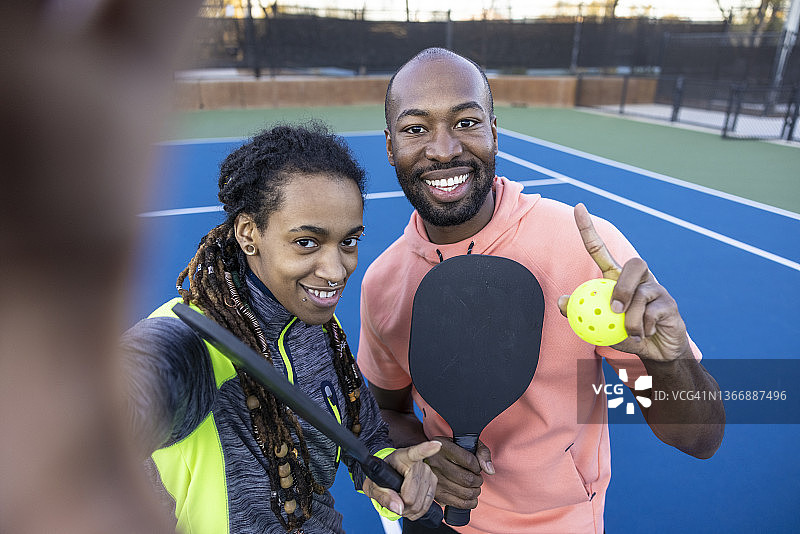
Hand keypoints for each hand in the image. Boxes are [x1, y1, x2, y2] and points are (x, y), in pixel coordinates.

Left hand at [362, 441, 440, 519]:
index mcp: (402, 457)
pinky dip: (417, 511)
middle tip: (393, 501)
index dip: (426, 449)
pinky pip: (427, 505)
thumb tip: (398, 508)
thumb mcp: (373, 486)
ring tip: (400, 502)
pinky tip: (409, 506)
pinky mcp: (433, 482)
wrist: (389, 475)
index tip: (436, 445)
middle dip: (401, 506)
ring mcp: (428, 473)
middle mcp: (419, 463)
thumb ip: (383, 497)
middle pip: (411, 496)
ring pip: (420, 504)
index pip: (415, 453)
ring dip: (409, 510)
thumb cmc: (381, 477)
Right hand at [424, 436, 493, 508]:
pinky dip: (470, 502)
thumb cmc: (452, 450)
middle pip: (467, 479)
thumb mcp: (466, 443)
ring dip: (475, 491)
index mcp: (444, 447)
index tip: (476, 467)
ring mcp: (435, 480)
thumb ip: (482, 452)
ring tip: (474, 486)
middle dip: (478, 480)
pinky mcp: (437, 494)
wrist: (428, 455)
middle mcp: (436, 463)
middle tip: (477, 478)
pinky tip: (471, 497)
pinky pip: (459, 503)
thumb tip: (490, 471)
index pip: (469, 460)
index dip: (478, 466)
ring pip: (465, 493)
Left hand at [557, 203, 690, 361]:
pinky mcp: (669, 304)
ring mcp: (656, 289)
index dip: (588, 228)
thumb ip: (580, 312)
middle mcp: (638, 278)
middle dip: (624, 286)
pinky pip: (653, 312)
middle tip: (615, 310)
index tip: (578, 207)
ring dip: (631, 318)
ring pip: (642, 293)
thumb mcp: (596, 325)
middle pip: (635, 263)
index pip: (599, 248)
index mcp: (616, 278)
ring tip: (630, 333)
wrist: (654, 351)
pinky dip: (643, 327)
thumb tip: (561, 302)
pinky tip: (644, 334)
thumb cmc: (623, 334)